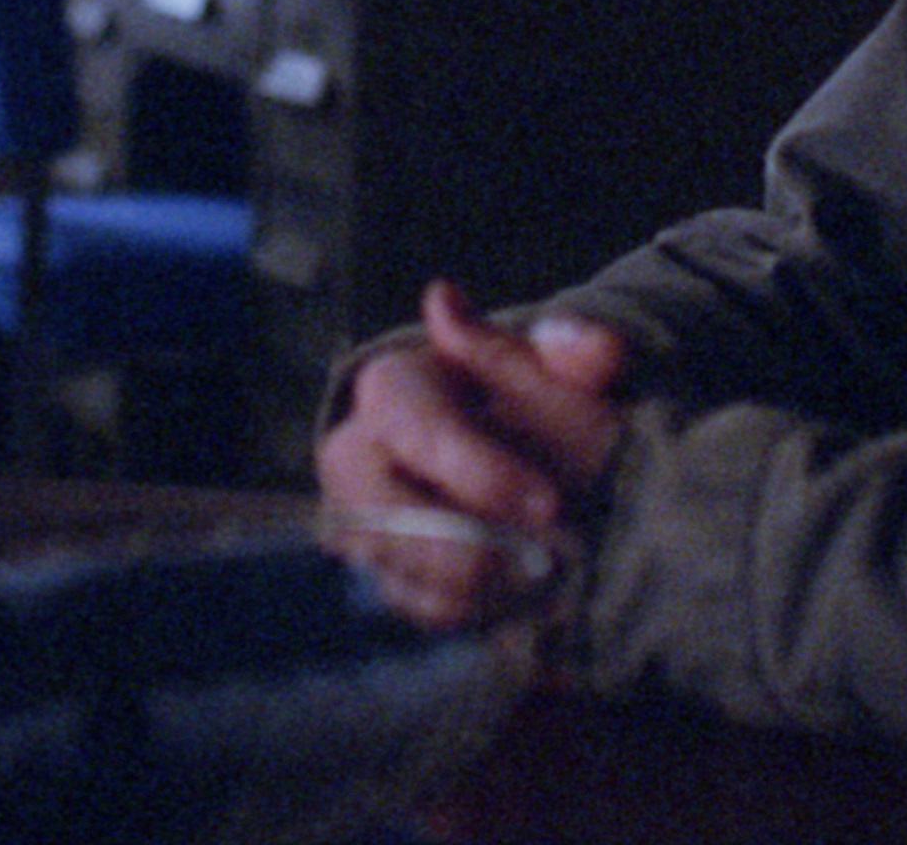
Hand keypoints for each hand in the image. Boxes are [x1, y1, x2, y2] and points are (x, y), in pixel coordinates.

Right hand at [316, 280, 628, 625]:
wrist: (522, 472)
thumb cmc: (538, 416)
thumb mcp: (556, 379)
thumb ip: (538, 347)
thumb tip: (446, 297)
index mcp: (390, 389)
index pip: (420, 435)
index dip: (483, 474)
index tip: (550, 503)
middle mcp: (350, 454)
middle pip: (392, 516)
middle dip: (476, 545)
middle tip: (545, 559)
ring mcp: (353, 520)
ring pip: (405, 570)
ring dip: (482, 582)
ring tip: (540, 568)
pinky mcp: (372, 575)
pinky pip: (414, 608)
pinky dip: (471, 608)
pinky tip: (513, 586)